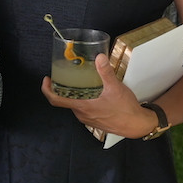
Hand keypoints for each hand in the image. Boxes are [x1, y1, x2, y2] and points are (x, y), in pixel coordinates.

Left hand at [40, 53, 154, 137]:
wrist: (135, 125)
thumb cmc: (125, 110)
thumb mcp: (115, 87)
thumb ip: (105, 72)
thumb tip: (99, 57)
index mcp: (82, 106)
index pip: (56, 100)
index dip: (47, 90)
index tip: (46, 80)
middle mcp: (81, 114)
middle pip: (65, 100)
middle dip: (63, 88)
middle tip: (64, 75)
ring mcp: (87, 118)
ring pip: (74, 104)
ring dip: (74, 94)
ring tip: (78, 82)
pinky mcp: (94, 120)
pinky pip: (83, 109)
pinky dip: (82, 99)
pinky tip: (91, 92)